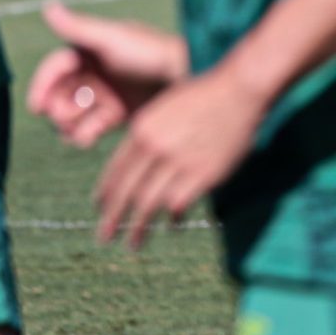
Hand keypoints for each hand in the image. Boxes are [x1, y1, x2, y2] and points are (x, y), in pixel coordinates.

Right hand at [26, 1, 186, 147]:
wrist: (192, 78)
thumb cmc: (152, 53)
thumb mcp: (112, 39)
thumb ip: (78, 28)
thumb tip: (48, 6)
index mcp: (89, 51)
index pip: (56, 68)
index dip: (42, 85)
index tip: (36, 107)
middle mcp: (95, 72)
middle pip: (61, 92)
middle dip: (56, 107)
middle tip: (61, 119)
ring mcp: (107, 93)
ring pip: (74, 112)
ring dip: (68, 123)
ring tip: (74, 133)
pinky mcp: (120, 114)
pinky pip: (93, 126)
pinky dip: (85, 133)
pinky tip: (86, 139)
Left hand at [95, 65, 261, 247]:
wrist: (236, 91)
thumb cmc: (200, 97)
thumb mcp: (160, 111)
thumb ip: (146, 137)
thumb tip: (137, 166)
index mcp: (140, 131)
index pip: (116, 170)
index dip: (107, 193)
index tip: (98, 208)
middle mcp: (154, 148)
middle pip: (127, 191)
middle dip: (113, 218)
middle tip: (103, 237)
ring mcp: (178, 162)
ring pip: (150, 202)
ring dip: (139, 226)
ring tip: (132, 243)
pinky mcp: (204, 173)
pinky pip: (180, 202)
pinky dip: (173, 216)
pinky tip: (171, 224)